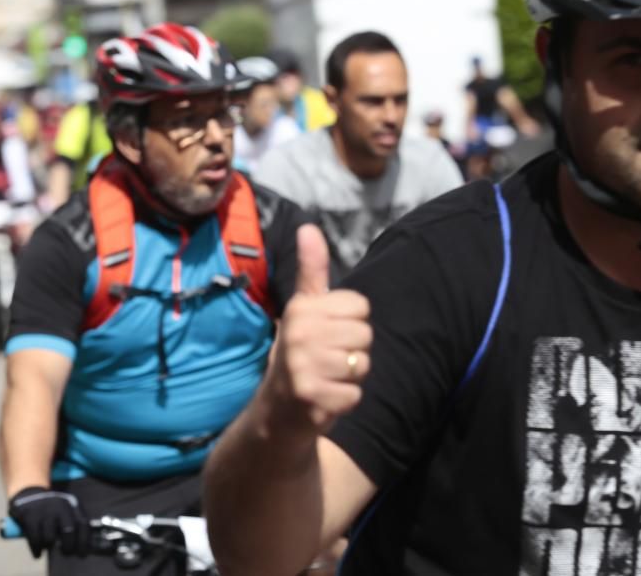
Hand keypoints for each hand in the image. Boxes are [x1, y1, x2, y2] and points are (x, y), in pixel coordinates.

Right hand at [7, 486, 89, 558]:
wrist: (29, 496)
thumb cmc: (52, 510)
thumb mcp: (66, 511)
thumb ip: (74, 525)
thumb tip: (80, 548)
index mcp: (73, 505)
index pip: (83, 524)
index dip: (84, 541)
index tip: (82, 554)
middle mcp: (61, 506)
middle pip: (69, 530)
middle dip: (68, 546)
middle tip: (66, 553)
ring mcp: (45, 511)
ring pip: (49, 538)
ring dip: (49, 546)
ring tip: (48, 547)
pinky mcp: (30, 516)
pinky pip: (34, 539)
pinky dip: (36, 549)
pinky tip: (38, 553)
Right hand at [266, 225, 372, 435]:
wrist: (275, 412)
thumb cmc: (298, 354)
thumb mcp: (302, 309)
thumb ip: (311, 270)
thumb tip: (308, 227)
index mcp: (301, 309)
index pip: (361, 306)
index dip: (351, 323)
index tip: (327, 334)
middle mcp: (299, 334)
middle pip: (365, 335)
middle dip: (353, 351)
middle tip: (327, 360)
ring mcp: (304, 367)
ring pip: (363, 364)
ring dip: (350, 377)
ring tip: (326, 378)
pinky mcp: (313, 399)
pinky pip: (356, 394)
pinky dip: (345, 401)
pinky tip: (324, 398)